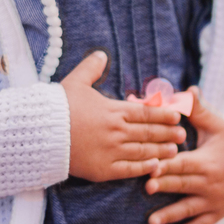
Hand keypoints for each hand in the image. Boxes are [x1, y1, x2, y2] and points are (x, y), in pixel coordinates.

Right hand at [62, 51, 183, 182]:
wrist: (41, 133)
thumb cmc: (58, 107)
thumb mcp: (75, 82)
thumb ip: (91, 68)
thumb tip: (101, 54)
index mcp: (113, 110)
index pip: (146, 113)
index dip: (164, 115)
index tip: (177, 115)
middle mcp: (117, 131)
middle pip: (149, 133)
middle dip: (168, 133)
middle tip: (182, 134)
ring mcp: (111, 151)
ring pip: (144, 151)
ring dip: (162, 151)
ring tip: (175, 151)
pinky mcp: (103, 169)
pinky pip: (130, 169)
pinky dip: (145, 168)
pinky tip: (155, 166)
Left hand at [145, 89, 223, 223]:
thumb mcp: (217, 125)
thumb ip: (198, 110)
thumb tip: (187, 88)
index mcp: (207, 161)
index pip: (184, 163)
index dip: (168, 165)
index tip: (150, 167)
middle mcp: (210, 183)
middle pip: (183, 184)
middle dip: (165, 187)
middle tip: (146, 188)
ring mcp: (214, 200)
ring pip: (190, 209)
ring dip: (171, 216)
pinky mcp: (217, 213)